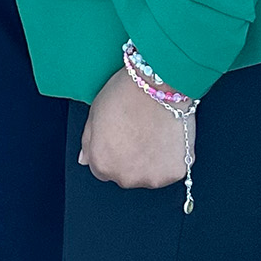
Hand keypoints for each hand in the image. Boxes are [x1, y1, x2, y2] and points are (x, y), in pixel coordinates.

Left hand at [78, 66, 188, 188]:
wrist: (159, 83)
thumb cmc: (126, 92)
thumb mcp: (95, 112)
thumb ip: (88, 141)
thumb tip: (85, 160)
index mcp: (102, 163)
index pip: (102, 169)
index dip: (112, 150)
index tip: (121, 136)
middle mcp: (125, 177)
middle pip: (126, 174)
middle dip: (131, 158)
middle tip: (139, 131)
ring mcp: (151, 178)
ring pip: (150, 175)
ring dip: (152, 161)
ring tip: (155, 132)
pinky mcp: (175, 172)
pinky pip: (172, 170)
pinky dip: (171, 158)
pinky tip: (169, 136)